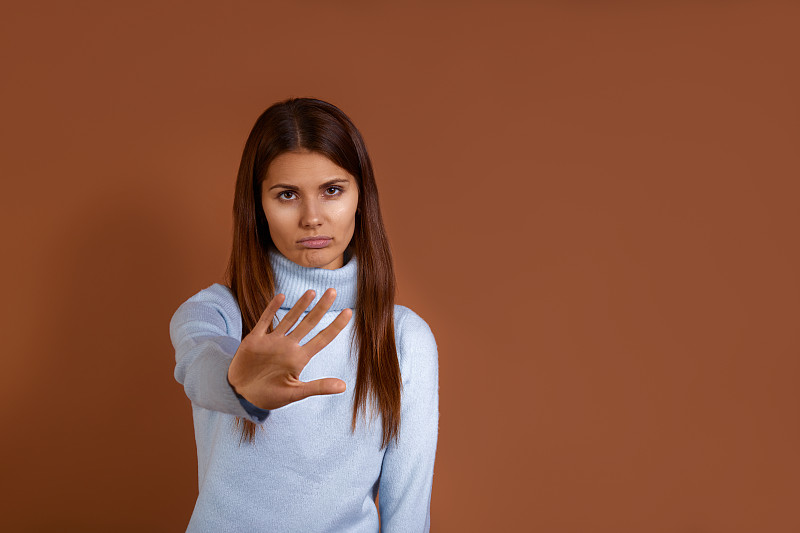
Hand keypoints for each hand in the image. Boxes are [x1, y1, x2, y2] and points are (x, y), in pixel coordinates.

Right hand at [227, 288, 351, 409]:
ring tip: (312, 291)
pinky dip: (271, 308)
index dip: (335, 326)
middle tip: (333, 291)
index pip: (322, 338)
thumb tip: (344, 387)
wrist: (241, 395)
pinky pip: (265, 320)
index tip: (349, 312)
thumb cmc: (269, 396)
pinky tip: (281, 296)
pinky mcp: (255, 340)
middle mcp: (288, 347)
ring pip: (289, 318)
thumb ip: (318, 387)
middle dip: (321, 307)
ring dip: (300, 305)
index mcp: (299, 358)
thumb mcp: (295, 393)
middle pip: (308, 323)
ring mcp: (272, 341)